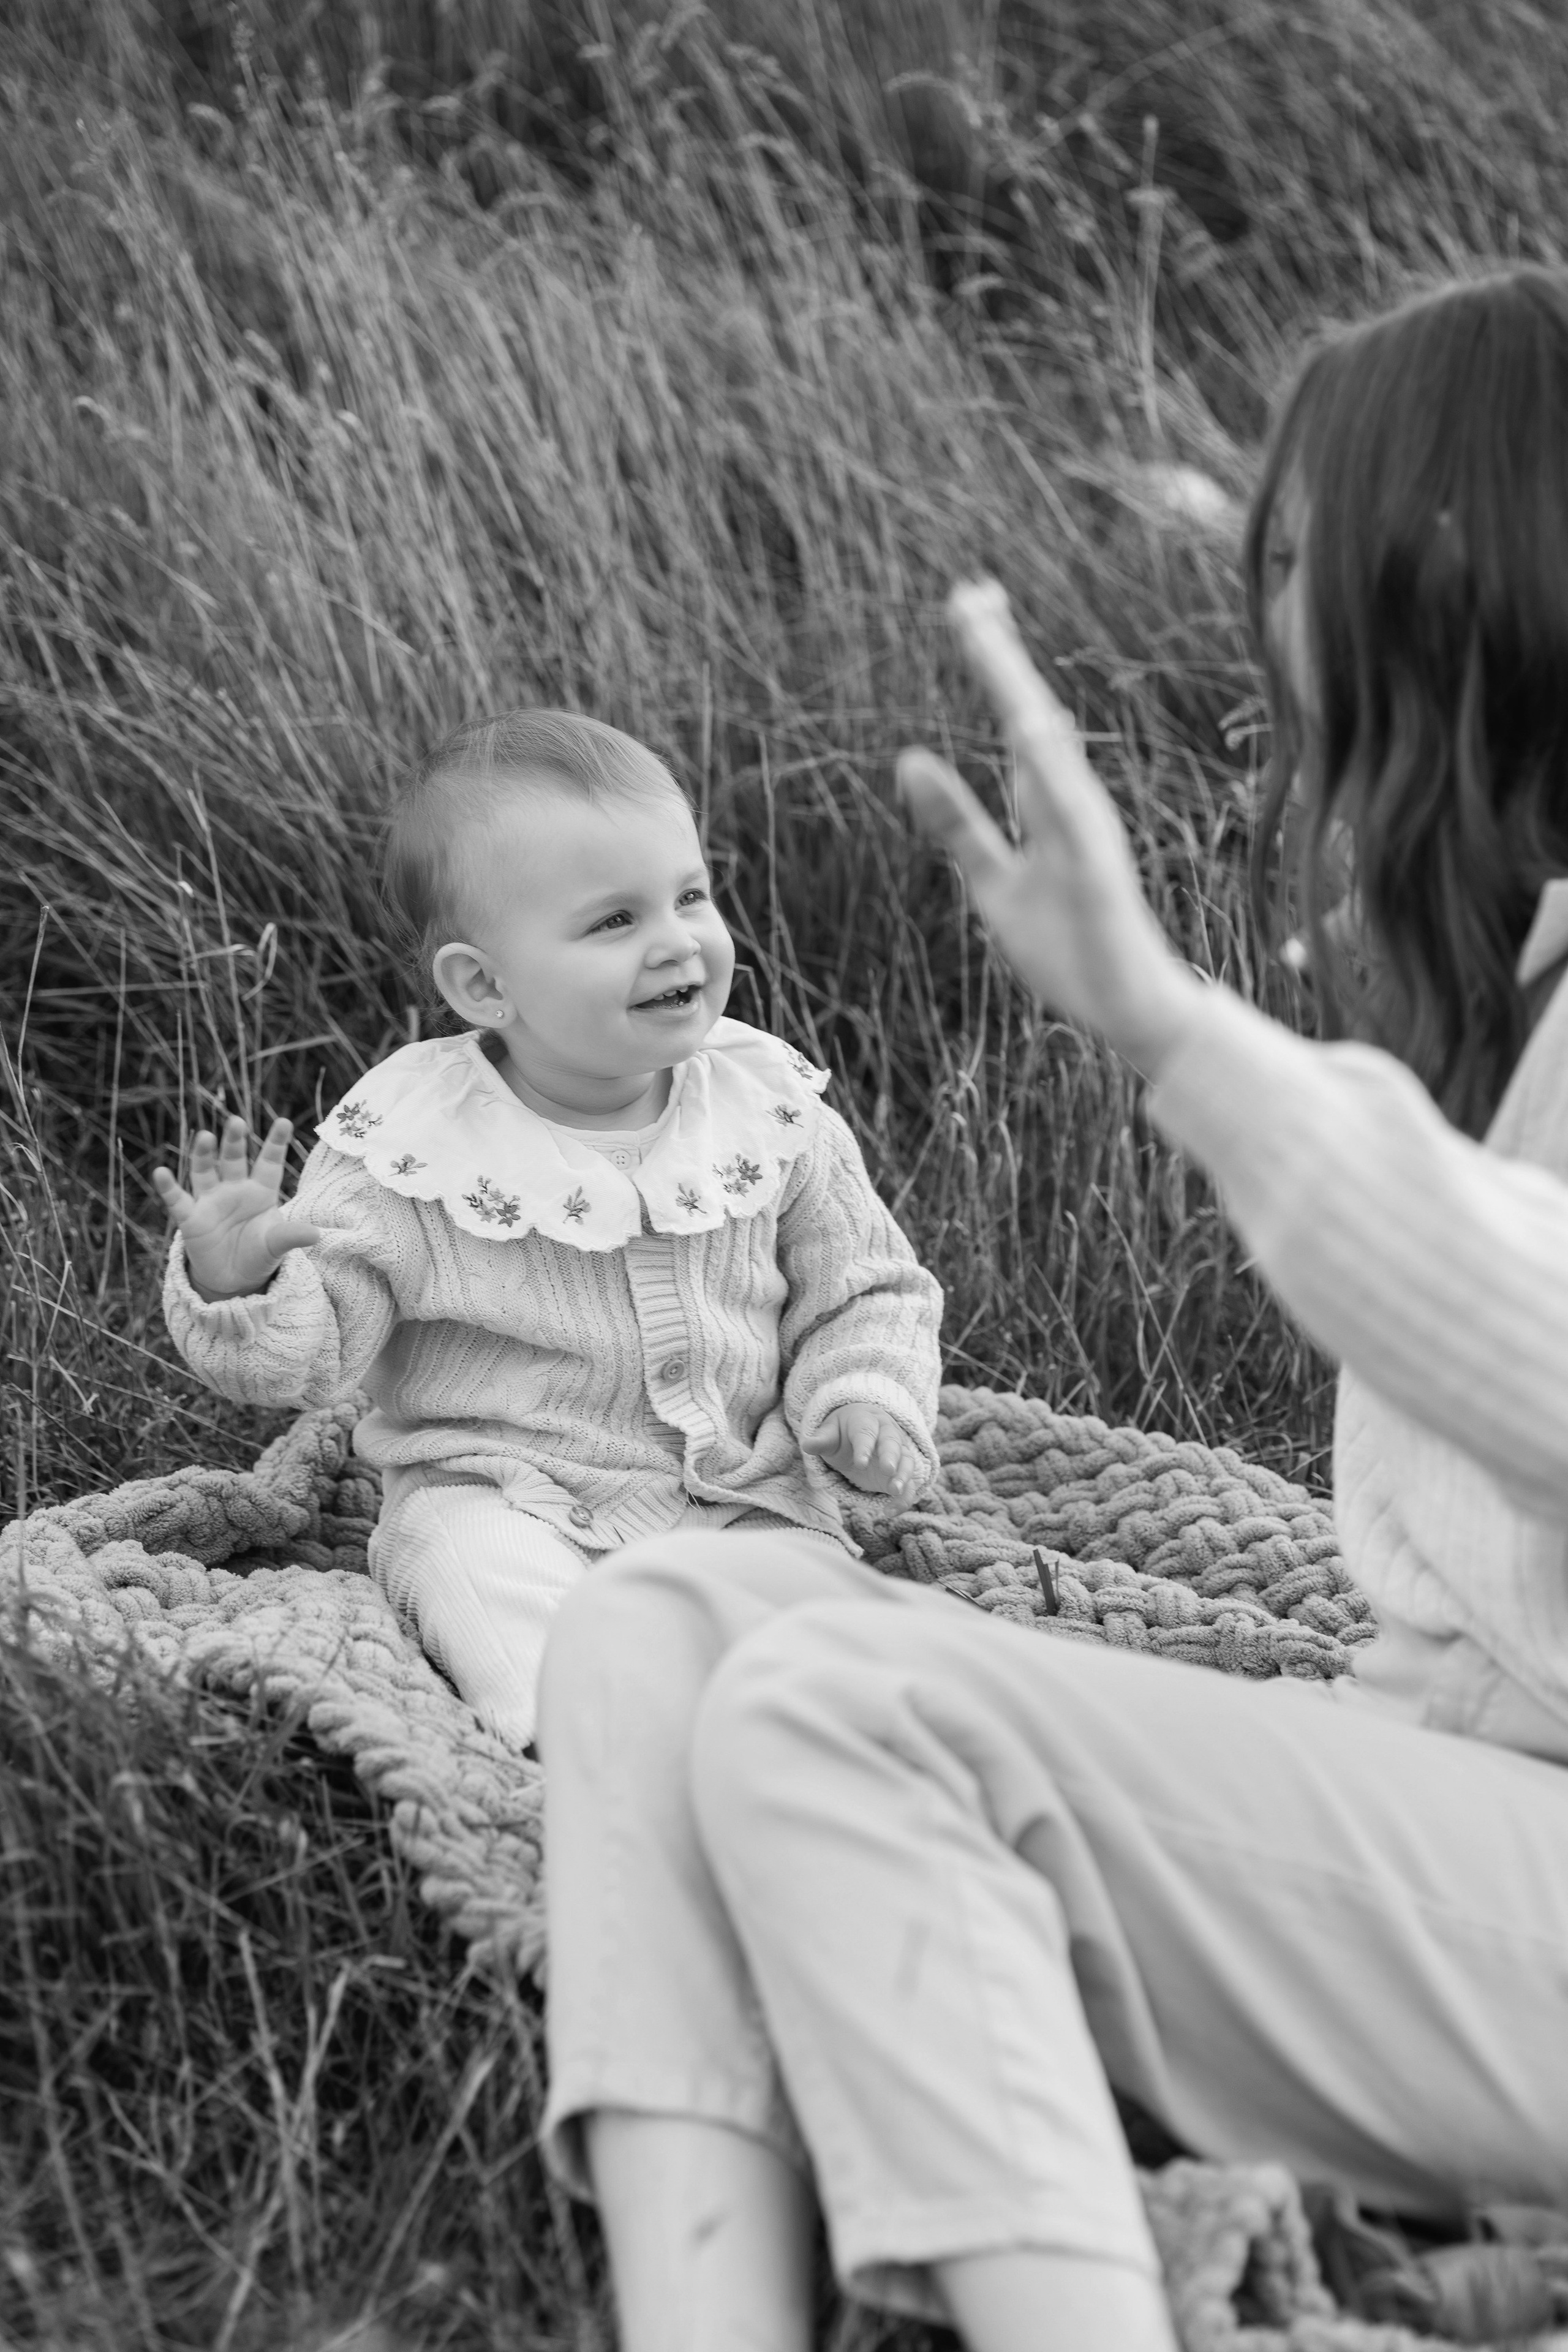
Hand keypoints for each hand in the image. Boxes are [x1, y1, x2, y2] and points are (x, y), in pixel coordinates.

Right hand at [152, 1116, 321, 1301]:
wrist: (233, 1279)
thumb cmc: (258, 1253)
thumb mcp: (276, 1245)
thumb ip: (291, 1236)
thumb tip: (317, 1234)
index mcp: (261, 1190)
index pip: (269, 1162)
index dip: (276, 1143)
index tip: (285, 1121)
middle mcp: (234, 1188)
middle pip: (233, 1159)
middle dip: (234, 1141)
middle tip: (236, 1121)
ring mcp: (210, 1200)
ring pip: (205, 1171)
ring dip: (203, 1154)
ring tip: (204, 1136)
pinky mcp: (190, 1218)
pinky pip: (177, 1200)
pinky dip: (168, 1187)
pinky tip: (160, 1173)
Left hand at [802, 1405, 924, 1505]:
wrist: (860, 1430)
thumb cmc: (842, 1433)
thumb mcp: (829, 1434)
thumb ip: (821, 1440)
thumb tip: (806, 1445)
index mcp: (866, 1421)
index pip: (866, 1433)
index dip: (864, 1448)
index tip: (859, 1464)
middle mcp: (887, 1433)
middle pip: (892, 1443)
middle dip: (891, 1456)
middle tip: (888, 1471)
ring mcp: (897, 1452)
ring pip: (906, 1461)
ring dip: (903, 1476)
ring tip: (895, 1491)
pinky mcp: (901, 1471)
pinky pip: (907, 1484)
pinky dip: (903, 1498)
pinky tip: (889, 1512)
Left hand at [897, 579, 1203, 1080]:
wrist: (1128, 1009)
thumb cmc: (1067, 945)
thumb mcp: (993, 880)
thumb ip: (956, 823)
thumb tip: (909, 760)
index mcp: (1047, 800)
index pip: (1015, 718)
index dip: (992, 662)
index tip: (968, 603)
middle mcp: (1071, 802)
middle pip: (1030, 715)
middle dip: (1000, 656)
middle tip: (968, 592)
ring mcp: (1088, 833)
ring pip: (1049, 749)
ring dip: (1019, 693)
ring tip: (988, 638)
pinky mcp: (1097, 872)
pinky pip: (1072, 813)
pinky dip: (1052, 770)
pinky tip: (1029, 728)